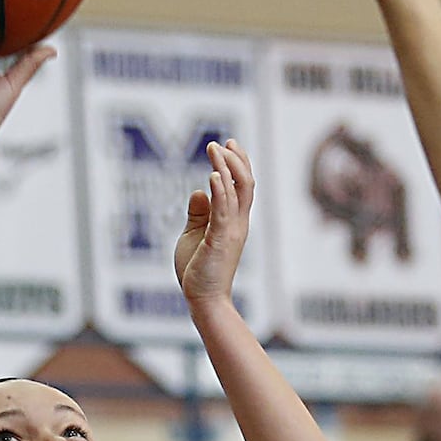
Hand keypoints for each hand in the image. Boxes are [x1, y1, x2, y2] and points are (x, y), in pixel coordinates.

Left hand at [175, 139, 253, 306]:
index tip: (229, 144)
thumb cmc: (198, 270)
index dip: (239, 163)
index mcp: (234, 222)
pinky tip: (213, 174)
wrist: (204, 299)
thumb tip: (198, 190)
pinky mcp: (221, 239)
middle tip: (223, 141)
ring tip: (214, 148)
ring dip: (226, 167)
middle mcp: (239, 223)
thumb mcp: (195, 234)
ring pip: (237, 191)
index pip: (242, 187)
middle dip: (236, 159)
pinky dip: (220, 190)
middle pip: (246, 183)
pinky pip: (223, 210)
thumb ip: (199, 213)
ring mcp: (232, 230)